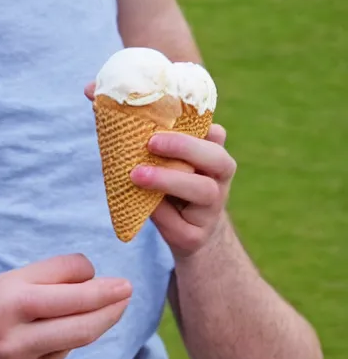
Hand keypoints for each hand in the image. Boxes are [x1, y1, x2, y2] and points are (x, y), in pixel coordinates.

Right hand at [0, 255, 131, 358]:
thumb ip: (40, 280)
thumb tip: (86, 276)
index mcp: (9, 292)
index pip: (63, 273)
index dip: (84, 268)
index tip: (91, 268)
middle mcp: (16, 325)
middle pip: (79, 310)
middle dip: (109, 297)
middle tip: (128, 287)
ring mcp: (21, 355)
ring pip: (77, 335)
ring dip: (104, 319)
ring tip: (119, 305)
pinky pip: (61, 353)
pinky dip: (75, 337)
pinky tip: (81, 327)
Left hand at [131, 126, 236, 257]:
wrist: (191, 235)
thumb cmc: (178, 188)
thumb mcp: (178, 166)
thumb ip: (171, 146)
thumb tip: (139, 121)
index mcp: (216, 161)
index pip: (216, 138)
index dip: (192, 130)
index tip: (163, 126)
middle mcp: (220, 183)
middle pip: (218, 160)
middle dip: (185, 147)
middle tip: (151, 143)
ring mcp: (212, 212)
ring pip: (203, 191)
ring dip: (168, 180)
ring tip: (137, 174)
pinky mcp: (195, 237)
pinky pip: (178, 223)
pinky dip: (158, 212)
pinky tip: (140, 204)